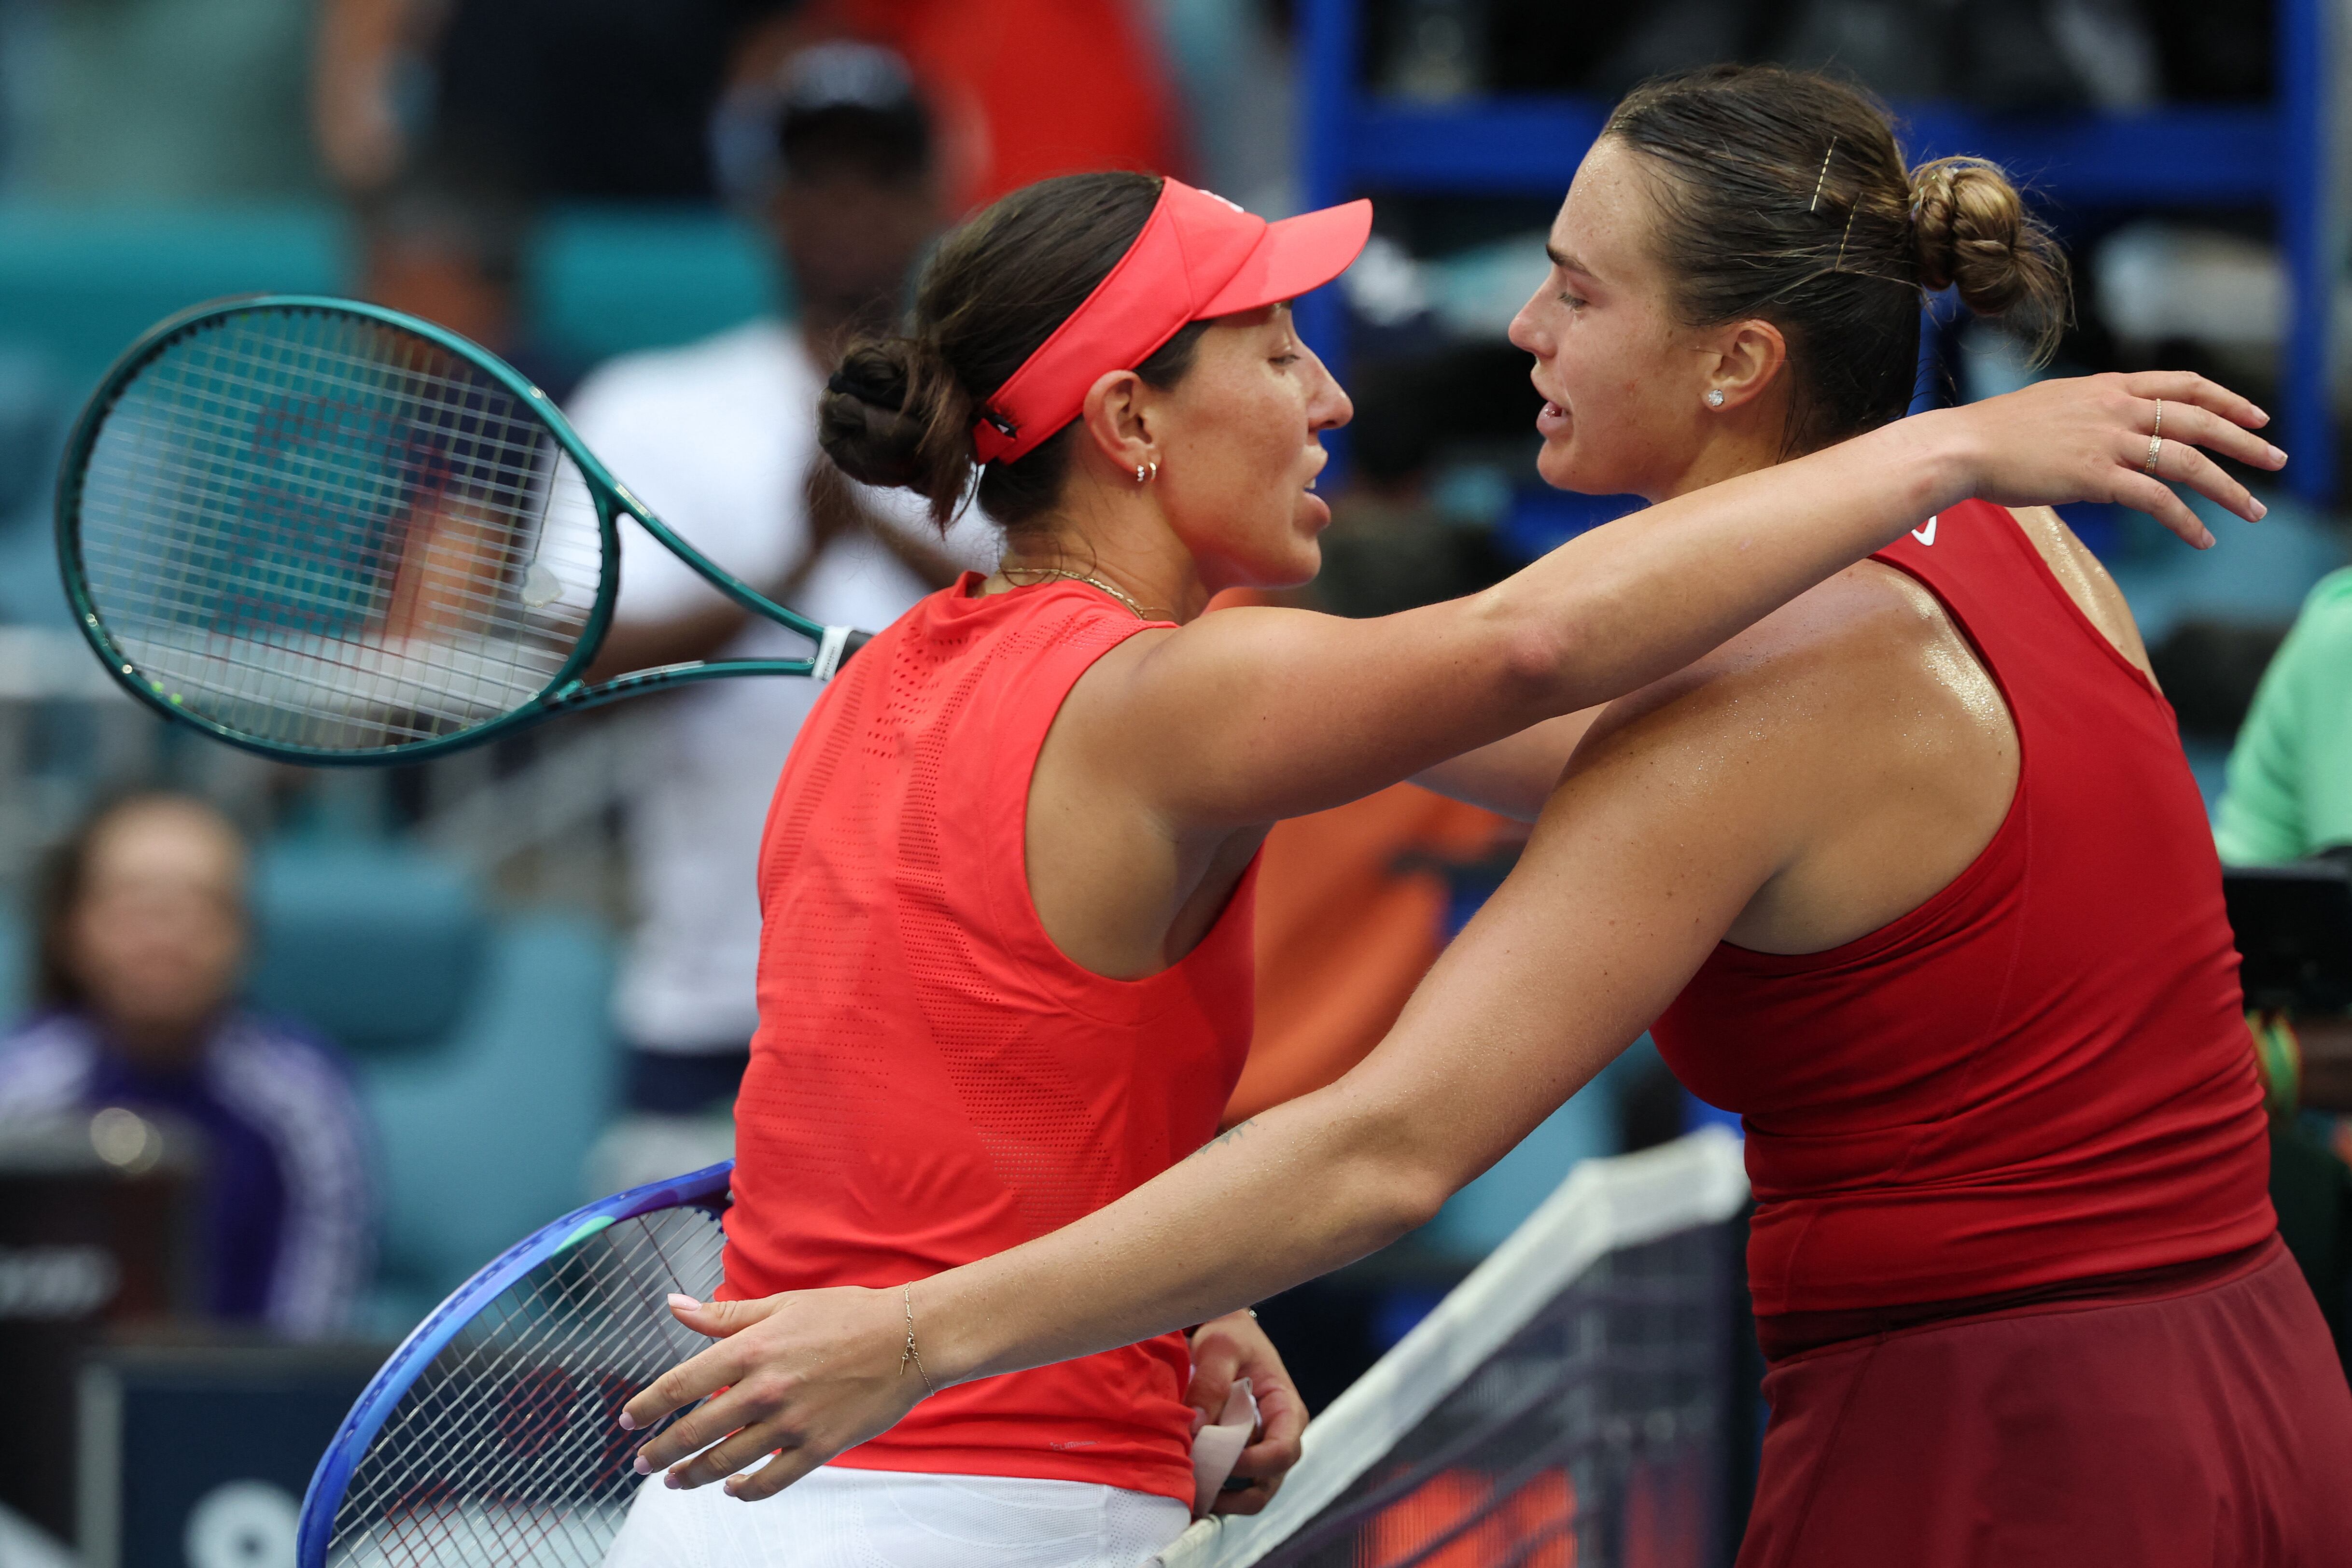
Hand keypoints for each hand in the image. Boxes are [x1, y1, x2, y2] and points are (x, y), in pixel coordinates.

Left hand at [618, 1286, 922, 1501]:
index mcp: (752, 1349)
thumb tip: (674, 1305)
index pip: (681, 1385)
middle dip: (660, 1451)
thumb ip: (725, 1314)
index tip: (627, 1420)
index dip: (647, 1406)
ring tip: (675, 1480)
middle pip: (695, 1431)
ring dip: (692, 1476)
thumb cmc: (846, 1315)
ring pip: (726, 1462)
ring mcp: (793, 1422)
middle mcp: (765, 1389)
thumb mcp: (782, 1305)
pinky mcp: (820, 1446)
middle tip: (641, 1463)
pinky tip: (731, 1489)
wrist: (911, 1338)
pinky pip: (771, 1480)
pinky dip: (745, 1491)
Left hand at [1186, 1311, 1308, 1515]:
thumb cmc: (1229, 1335)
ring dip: (1221, 1498)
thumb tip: (1198, 1425)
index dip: (1253, 1463)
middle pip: (1268, 1483)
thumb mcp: (1221, 1347)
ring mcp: (1260, 1451)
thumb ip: (1211, 1383)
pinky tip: (1186, 1485)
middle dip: (1234, 1492)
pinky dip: (1212, 1492)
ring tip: (1188, 1491)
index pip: (1283, 1451)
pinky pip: (1232, 1488)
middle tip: (1197, 1486)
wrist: (1221, 1332)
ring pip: (1250, 1494)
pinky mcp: (1240, 1457)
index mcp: (1287, 1410)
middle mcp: (1280, 1437)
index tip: (1218, 1456)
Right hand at [1932, 370, 2281, 548]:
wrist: (1962, 446)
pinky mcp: (2097, 477)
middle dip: (2245, 443)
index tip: (2256, 415)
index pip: (2183, 384)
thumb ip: (2089, 414)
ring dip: (2228, 489)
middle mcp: (2117, 408)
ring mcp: (2109, 442)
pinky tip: (2202, 539)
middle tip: (2277, 461)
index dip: (2227, 398)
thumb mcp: (2052, 406)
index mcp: (2108, 387)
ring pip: (2188, 462)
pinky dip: (2186, 522)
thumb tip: (2106, 431)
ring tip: (2253, 511)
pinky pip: (2157, 500)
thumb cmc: (1995, 431)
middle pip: (2200, 420)